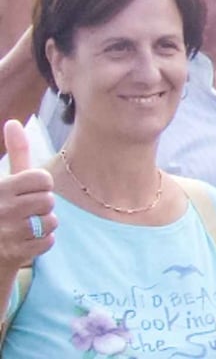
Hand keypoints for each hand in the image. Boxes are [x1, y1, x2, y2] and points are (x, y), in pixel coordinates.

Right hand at [0, 120, 56, 270]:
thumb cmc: (0, 208)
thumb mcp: (5, 180)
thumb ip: (16, 152)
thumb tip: (13, 122)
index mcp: (1, 188)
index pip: (43, 179)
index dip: (40, 186)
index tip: (27, 192)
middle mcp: (2, 209)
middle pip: (48, 200)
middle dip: (40, 207)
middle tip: (23, 212)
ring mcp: (8, 233)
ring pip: (50, 222)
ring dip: (41, 226)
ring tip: (22, 227)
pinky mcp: (15, 254)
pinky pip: (48, 242)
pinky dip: (39, 243)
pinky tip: (22, 242)